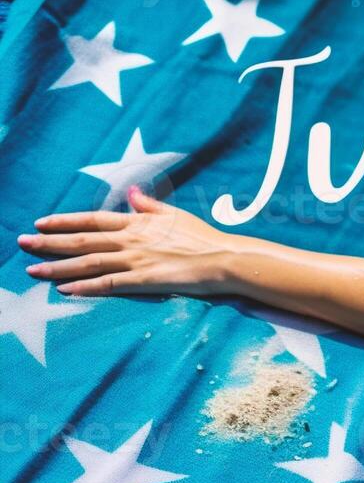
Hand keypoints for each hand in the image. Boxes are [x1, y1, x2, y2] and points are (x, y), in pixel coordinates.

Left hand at [18, 187, 237, 295]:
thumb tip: (132, 192)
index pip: (93, 219)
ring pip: (88, 262)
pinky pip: (107, 284)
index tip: (41, 222)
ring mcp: (135, 260)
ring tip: (32, 270)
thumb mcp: (175, 214)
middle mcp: (131, 239)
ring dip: (57, 267)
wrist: (222, 258)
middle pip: (81, 240)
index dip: (64, 220)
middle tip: (21, 243)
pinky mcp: (142, 281)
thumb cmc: (202, 236)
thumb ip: (149, 205)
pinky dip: (84, 287)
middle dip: (48, 242)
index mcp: (137, 222)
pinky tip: (64, 290)